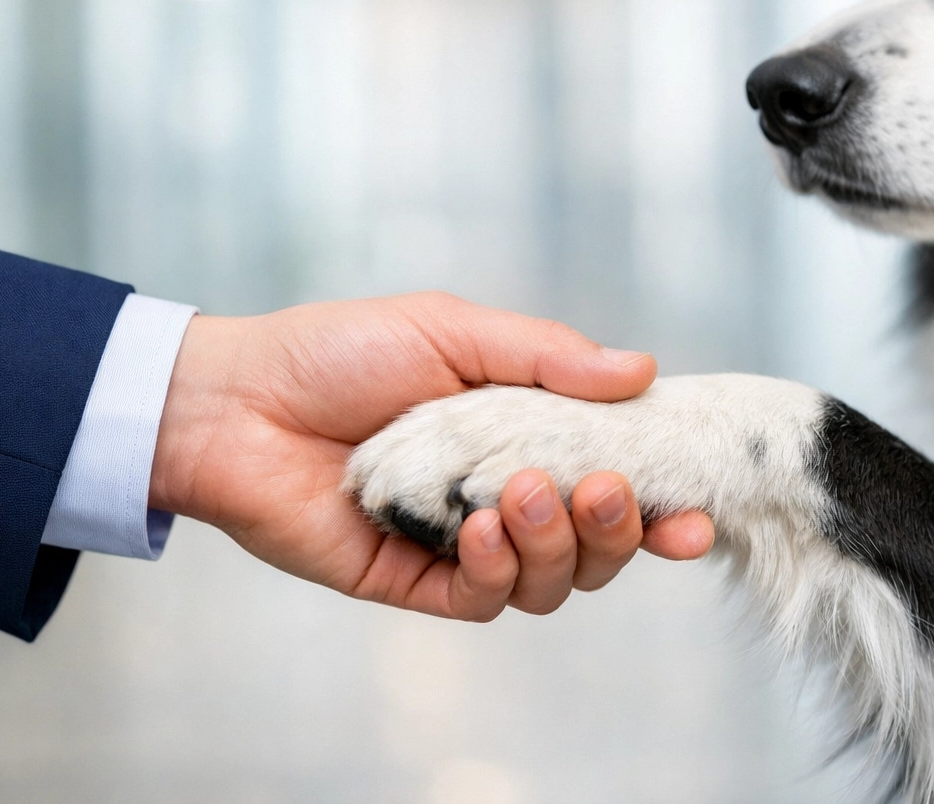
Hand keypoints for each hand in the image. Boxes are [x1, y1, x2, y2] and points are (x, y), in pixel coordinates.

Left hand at [147, 292, 714, 620]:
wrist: (236, 401)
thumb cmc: (338, 352)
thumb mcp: (452, 332)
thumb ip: (547, 357)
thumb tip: (641, 369)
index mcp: (523, 433)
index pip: (613, 477)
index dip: (663, 502)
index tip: (697, 515)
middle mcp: (502, 494)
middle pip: (596, 545)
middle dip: (618, 529)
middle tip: (606, 489)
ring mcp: (462, 543)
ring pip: (551, 582)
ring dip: (557, 545)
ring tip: (519, 494)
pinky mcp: (416, 580)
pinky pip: (485, 603)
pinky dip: (497, 572)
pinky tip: (479, 530)